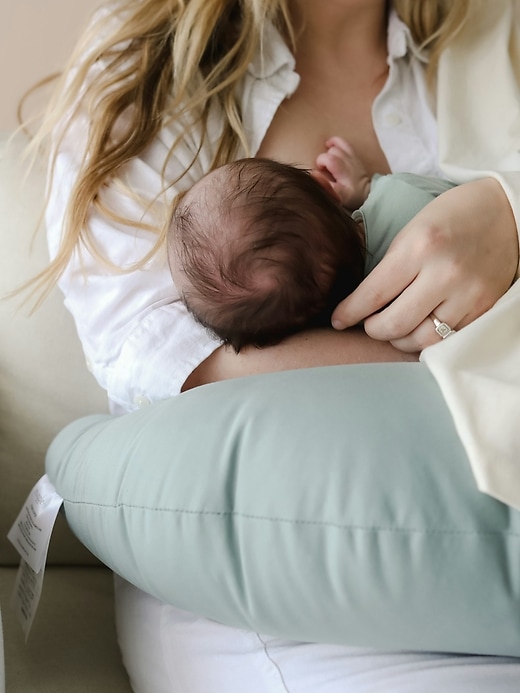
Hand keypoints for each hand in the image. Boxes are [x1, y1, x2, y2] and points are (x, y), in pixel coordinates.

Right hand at [315, 136, 370, 209]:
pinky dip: (337, 142)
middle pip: (333, 151)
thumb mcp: (337, 195)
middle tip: (324, 167)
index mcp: (342, 170)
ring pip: (339, 144)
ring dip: (330, 147)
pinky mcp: (354, 155)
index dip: (320, 162)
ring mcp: (352, 156)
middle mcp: (348, 160)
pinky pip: (345, 143)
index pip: (327, 158)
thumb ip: (325, 185)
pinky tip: (331, 145)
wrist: (367, 193)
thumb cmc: (350, 195)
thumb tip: (313, 173)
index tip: (320, 170)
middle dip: (325, 157)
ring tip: (326, 154)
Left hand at [331, 178, 518, 350]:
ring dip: (398, 340)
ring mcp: (467, 295)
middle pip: (394, 325)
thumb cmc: (451, 217)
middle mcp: (444, 274)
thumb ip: (388, 266)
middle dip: (372, 329)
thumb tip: (358, 301)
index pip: (374, 294)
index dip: (350, 312)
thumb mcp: (412, 228)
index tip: (337, 320)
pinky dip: (425, 339)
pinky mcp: (482, 309)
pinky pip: (446, 339)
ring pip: (420, 339)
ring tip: (392, 328)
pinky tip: (417, 328)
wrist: (508, 213)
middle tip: (366, 324)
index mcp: (420, 247)